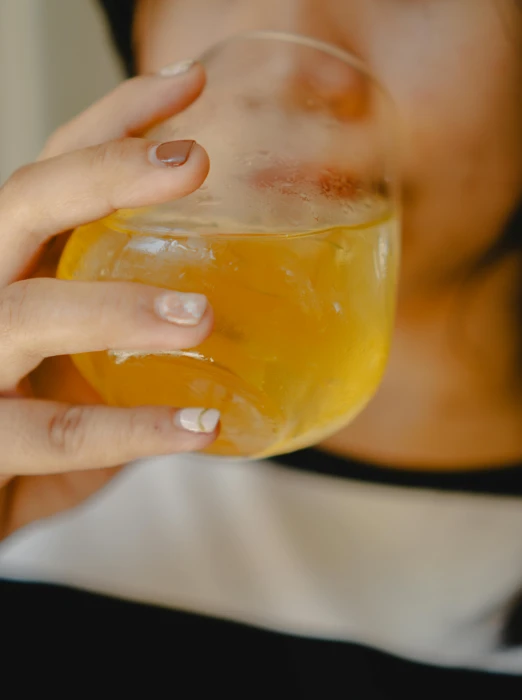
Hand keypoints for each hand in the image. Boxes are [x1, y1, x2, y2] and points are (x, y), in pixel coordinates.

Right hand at [0, 64, 217, 539]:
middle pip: (22, 207)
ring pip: (27, 315)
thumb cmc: (35, 432)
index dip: (109, 125)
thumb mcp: (87, 370)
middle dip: (102, 174)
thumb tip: (248, 324)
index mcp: (17, 272)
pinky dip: (131, 429)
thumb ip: (141, 342)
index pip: (52, 177)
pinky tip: (198, 427)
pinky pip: (55, 432)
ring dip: (115, 307)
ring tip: (200, 316)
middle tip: (193, 160)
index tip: (187, 88)